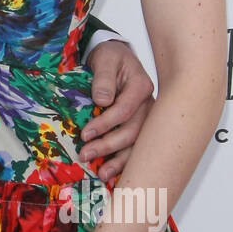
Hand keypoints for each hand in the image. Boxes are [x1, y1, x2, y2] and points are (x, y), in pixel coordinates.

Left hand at [81, 39, 153, 181]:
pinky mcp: (140, 125)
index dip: (105, 124)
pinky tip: (112, 172)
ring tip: (102, 173)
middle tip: (85, 154)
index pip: (124, 110)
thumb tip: (102, 100)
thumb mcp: (105, 59)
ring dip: (119, 160)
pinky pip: (135, 146)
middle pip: (132, 131)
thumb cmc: (111, 58)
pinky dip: (124, 160)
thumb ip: (103, 78)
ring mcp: (146, 117)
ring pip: (137, 143)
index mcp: (141, 86)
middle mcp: (147, 104)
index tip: (85, 133)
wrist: (116, 58)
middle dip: (108, 145)